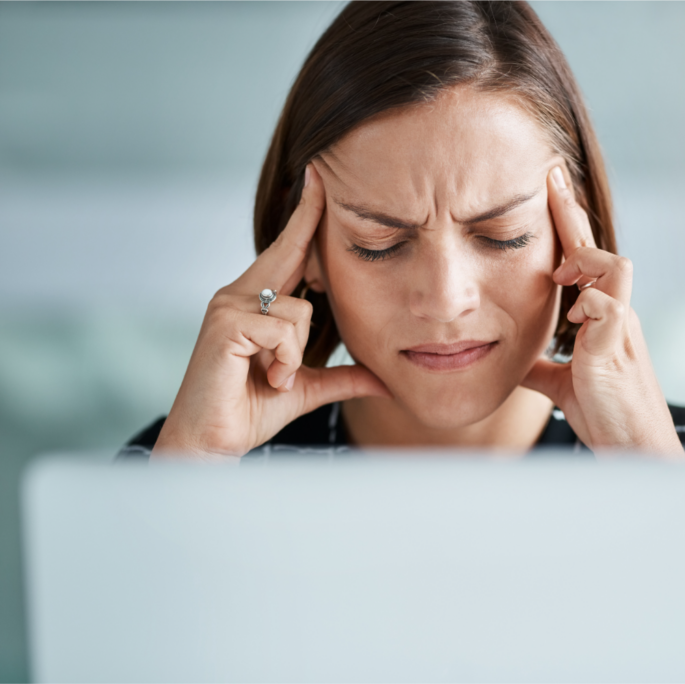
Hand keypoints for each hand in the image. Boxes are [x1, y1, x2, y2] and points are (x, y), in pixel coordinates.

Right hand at [153, 164, 390, 458]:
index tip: (317, 177)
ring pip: (299, 310)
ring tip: (274, 376)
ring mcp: (228, 305)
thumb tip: (383, 379)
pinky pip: (282, 331)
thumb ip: (341, 376)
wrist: (209, 444)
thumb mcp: (304, 388)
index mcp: (255, 302)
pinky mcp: (225, 324)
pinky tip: (267, 378)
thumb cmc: (249, 411)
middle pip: (291, 252)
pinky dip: (284, 362)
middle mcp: (238, 294)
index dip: (305, 216)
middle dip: (310, 218)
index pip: (288, 251)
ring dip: (296, 354)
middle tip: (319, 171)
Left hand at [522, 167, 684, 457]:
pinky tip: (571, 326)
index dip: (569, 226)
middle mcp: (618, 315)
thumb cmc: (608, 418)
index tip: (550, 187)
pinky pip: (607, 305)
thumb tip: (512, 357)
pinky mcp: (617, 349)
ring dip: (584, 262)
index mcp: (605, 319)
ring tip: (561, 280)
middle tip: (549, 177)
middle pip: (600, 250)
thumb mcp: (564, 384)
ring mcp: (622, 329)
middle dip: (572, 212)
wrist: (637, 453)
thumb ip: (543, 366)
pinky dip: (586, 306)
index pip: (587, 263)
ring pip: (614, 264)